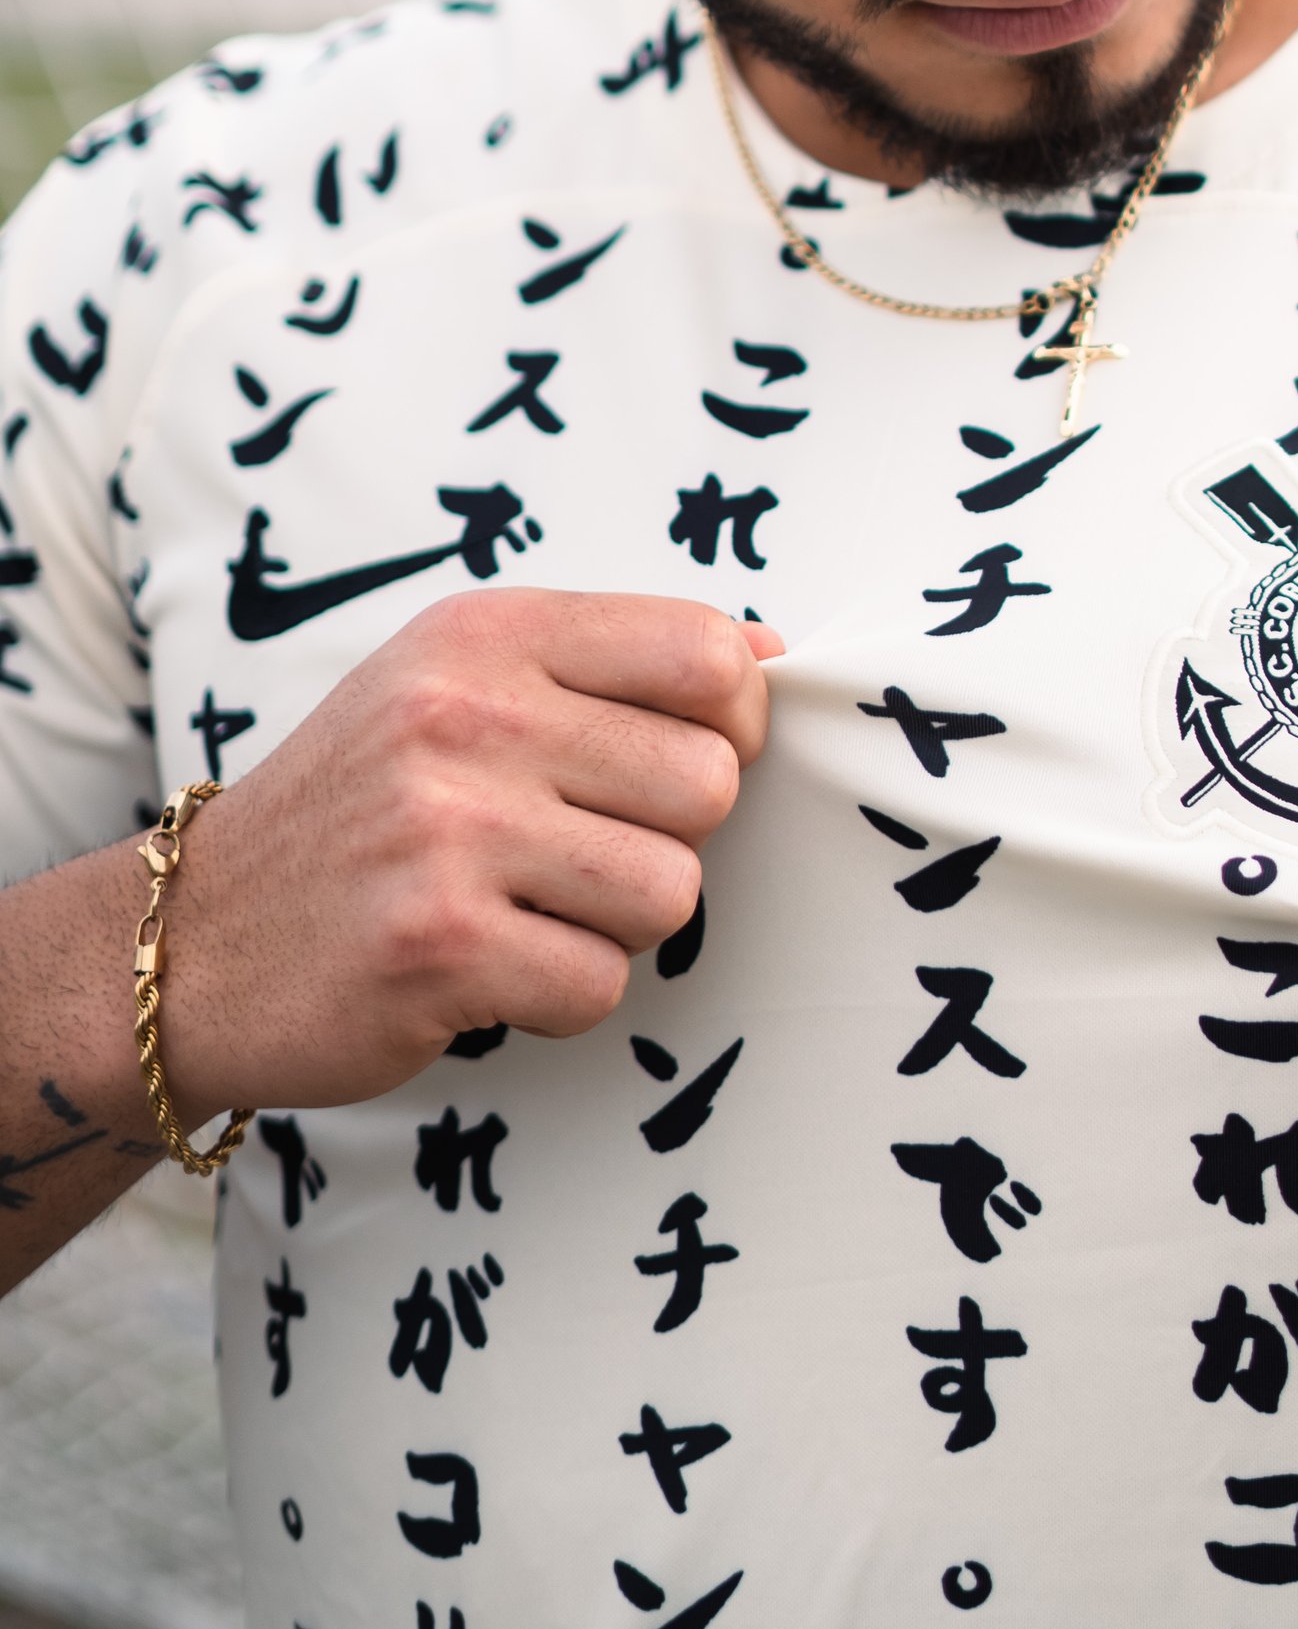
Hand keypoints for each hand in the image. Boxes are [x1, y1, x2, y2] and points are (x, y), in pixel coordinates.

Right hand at [159, 591, 782, 1116]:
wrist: (193, 935)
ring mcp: (449, 832)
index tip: (686, 760)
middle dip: (671, 837)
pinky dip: (563, 993)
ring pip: (670, 892)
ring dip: (619, 922)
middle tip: (583, 851)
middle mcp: (466, 717)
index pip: (707, 653)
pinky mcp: (439, 948)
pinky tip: (491, 968)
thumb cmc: (361, 803)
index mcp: (486, 635)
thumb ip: (607, 660)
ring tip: (534, 908)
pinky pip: (601, 983)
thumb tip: (773, 652)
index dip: (735, 722)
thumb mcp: (457, 680)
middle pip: (709, 784)